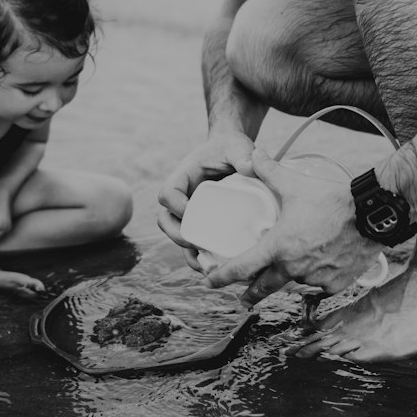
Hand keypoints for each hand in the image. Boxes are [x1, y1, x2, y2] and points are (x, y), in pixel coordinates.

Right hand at [157, 128, 257, 267]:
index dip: (175, 205)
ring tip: (208, 267)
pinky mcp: (202, 223)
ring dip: (188, 254)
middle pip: (165, 220)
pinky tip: (218, 269)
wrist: (233, 152)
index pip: (168, 193)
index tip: (191, 211)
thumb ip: (243, 154)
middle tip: (197, 245)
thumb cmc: (232, 148)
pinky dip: (202, 258)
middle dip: (178, 236)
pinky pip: (194, 244)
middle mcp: (181, 197)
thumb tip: (251, 168)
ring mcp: (189, 212)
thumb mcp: (237, 147)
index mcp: (183, 177)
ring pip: (178, 237)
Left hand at [206, 145, 381, 301]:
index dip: (222, 276)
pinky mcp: (335, 284)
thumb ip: (269, 171)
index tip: (209, 282)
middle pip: (264, 288)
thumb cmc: (331, 199)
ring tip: (286, 271)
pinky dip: (313, 279)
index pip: (241, 267)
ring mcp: (315, 279)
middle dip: (250, 294)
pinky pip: (318, 286)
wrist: (371, 214)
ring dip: (287, 279)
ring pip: (294, 283)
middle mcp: (293, 268)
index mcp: (278, 247)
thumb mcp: (294, 184)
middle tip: (242, 299)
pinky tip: (316, 268)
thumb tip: (253, 154)